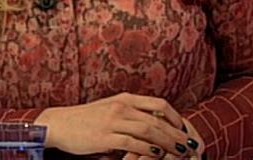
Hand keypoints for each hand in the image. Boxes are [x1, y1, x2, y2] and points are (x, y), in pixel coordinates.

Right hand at [34, 93, 189, 156]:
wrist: (59, 123)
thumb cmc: (85, 120)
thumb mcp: (110, 109)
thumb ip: (130, 113)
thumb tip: (152, 124)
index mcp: (125, 99)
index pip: (158, 103)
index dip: (176, 117)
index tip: (185, 130)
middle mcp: (121, 107)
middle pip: (158, 119)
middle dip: (178, 133)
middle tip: (192, 145)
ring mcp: (113, 121)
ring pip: (149, 130)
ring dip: (168, 142)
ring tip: (182, 152)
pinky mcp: (105, 136)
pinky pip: (132, 143)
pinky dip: (147, 149)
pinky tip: (158, 155)